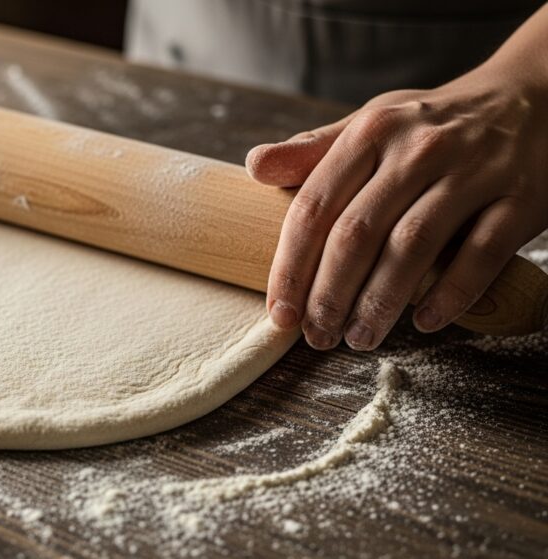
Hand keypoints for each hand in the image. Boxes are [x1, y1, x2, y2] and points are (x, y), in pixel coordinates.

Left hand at [246, 66, 547, 350]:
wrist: (533, 98)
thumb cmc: (432, 125)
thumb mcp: (372, 124)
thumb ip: (314, 151)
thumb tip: (254, 167)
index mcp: (371, 132)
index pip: (315, 207)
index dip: (290, 266)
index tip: (279, 312)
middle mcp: (418, 149)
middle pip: (357, 234)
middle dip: (329, 295)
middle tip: (317, 336)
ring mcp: (472, 173)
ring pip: (412, 247)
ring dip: (380, 303)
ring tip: (359, 339)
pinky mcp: (520, 199)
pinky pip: (479, 255)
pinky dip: (450, 294)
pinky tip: (424, 322)